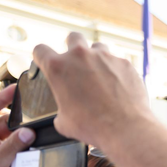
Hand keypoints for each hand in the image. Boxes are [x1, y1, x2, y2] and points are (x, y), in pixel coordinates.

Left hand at [0, 85, 35, 166]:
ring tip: (28, 142)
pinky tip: (29, 149)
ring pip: (10, 135)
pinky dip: (23, 147)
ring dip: (20, 137)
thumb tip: (29, 131)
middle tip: (29, 123)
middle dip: (15, 124)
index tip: (14, 90)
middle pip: (2, 122)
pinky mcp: (3, 159)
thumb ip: (13, 145)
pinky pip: (16, 146)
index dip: (0, 99)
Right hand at [32, 32, 150, 148]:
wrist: (126, 129)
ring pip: (98, 47)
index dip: (41, 56)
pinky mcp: (125, 63)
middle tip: (77, 63)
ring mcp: (105, 57)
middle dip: (73, 47)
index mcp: (58, 68)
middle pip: (73, 37)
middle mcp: (80, 56)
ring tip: (101, 76)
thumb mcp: (64, 122)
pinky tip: (119, 86)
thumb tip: (65, 113)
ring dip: (97, 58)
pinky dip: (116, 71)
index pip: (40, 50)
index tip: (45, 61)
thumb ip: (60, 108)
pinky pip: (118, 62)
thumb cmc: (94, 126)